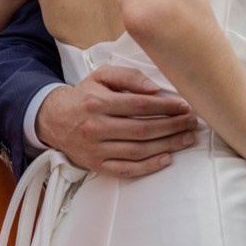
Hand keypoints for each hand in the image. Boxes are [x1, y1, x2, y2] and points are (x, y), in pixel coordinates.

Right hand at [35, 69, 196, 176]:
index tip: (184, 106)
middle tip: (191, 123)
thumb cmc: (85, 96)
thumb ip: (128, 77)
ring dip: (167, 145)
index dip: (166, 107)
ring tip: (186, 139)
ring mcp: (96, 149)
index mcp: (98, 103)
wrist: (54, 120)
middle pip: (142, 129)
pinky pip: (126, 169)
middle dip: (172, 126)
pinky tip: (167, 159)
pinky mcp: (96, 165)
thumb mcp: (101, 76)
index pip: (140, 105)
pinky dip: (148, 167)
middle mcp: (96, 127)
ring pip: (138, 150)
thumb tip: (154, 89)